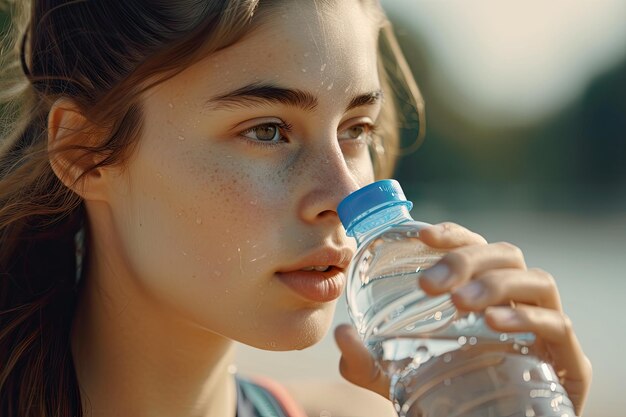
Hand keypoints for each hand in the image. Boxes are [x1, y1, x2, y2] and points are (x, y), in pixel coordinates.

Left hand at [335, 222, 591, 415]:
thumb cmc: (447, 394)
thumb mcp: (398, 376)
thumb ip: (368, 359)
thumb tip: (340, 335)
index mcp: (482, 292)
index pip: (473, 246)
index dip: (451, 234)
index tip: (422, 234)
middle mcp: (516, 300)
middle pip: (504, 255)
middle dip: (465, 261)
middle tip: (430, 286)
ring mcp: (545, 326)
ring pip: (536, 280)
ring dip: (496, 284)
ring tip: (462, 303)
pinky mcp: (568, 360)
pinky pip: (558, 324)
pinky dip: (527, 317)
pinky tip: (495, 323)